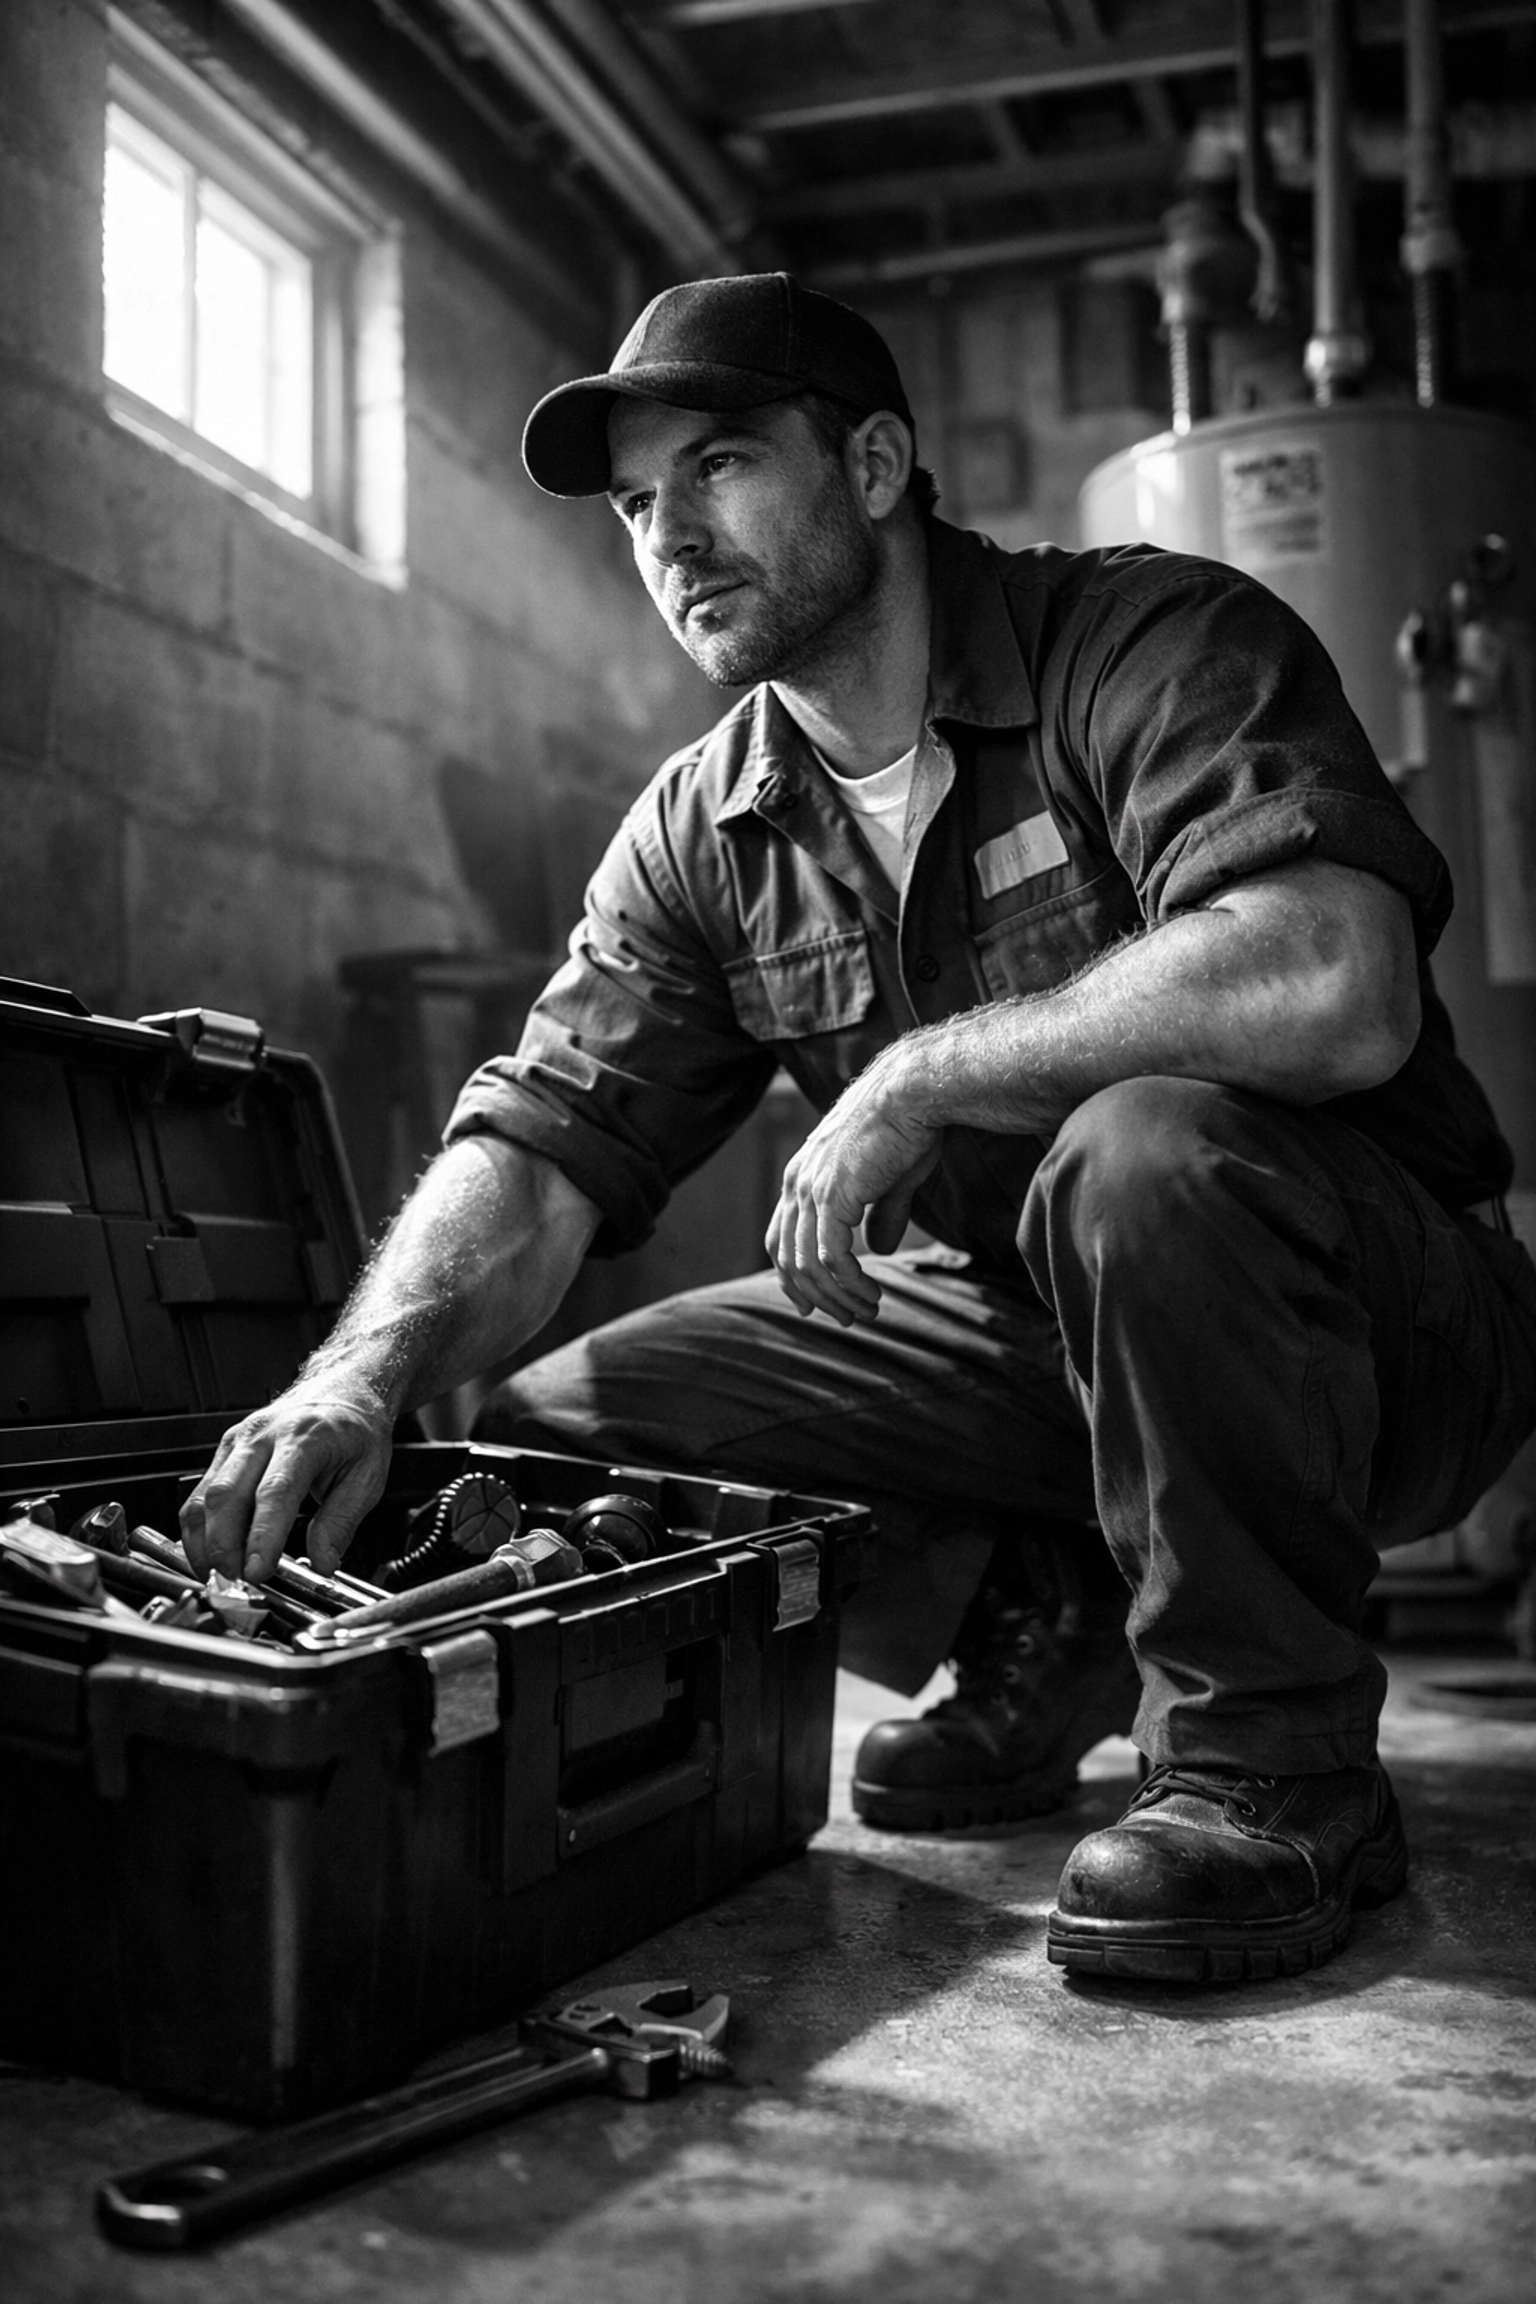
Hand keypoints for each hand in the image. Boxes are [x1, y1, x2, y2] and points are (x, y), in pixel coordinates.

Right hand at [180, 1373, 394, 1584]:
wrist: (342, 1389)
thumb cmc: (354, 1429)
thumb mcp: (368, 1475)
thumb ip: (342, 1521)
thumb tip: (323, 1562)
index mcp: (305, 1438)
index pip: (275, 1491)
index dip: (261, 1536)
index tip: (257, 1571)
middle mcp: (263, 1435)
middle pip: (226, 1495)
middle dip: (223, 1547)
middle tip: (235, 1583)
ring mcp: (238, 1441)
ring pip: (203, 1496)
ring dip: (203, 1543)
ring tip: (219, 1577)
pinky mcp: (225, 1451)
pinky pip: (199, 1493)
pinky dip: (198, 1530)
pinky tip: (209, 1554)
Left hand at [766, 1061, 940, 1324]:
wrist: (915, 1091)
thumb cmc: (909, 1125)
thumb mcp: (891, 1178)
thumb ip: (881, 1214)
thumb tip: (880, 1249)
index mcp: (803, 1173)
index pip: (780, 1236)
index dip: (791, 1275)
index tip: (812, 1303)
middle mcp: (797, 1183)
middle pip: (788, 1258)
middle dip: (815, 1297)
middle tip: (847, 1320)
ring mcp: (811, 1190)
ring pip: (809, 1266)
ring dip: (838, 1297)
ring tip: (868, 1312)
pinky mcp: (833, 1197)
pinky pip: (832, 1259)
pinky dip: (851, 1285)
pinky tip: (872, 1295)